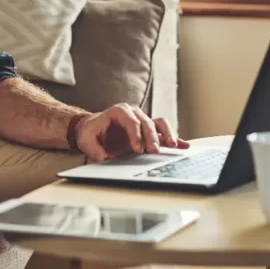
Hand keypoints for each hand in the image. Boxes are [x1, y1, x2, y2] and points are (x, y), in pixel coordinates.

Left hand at [75, 103, 189, 161]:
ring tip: (172, 146)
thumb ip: (93, 148)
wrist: (94, 130)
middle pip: (147, 122)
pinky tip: (183, 146)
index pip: (130, 120)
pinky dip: (174, 138)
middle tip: (154, 151)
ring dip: (166, 134)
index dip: (135, 134)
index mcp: (118, 111)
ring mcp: (143, 121)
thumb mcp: (86, 140)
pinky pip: (164, 132)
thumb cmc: (90, 133)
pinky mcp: (149, 131)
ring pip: (159, 123)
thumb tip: (103, 156)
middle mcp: (133, 113)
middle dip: (151, 137)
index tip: (137, 149)